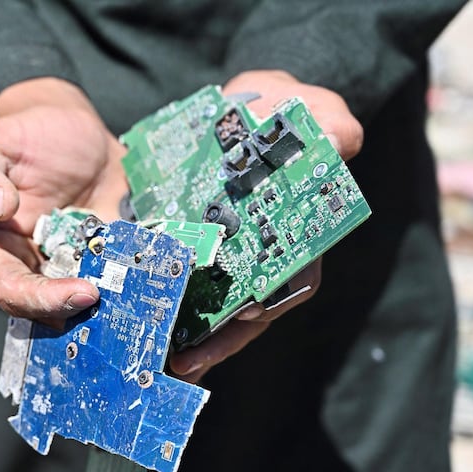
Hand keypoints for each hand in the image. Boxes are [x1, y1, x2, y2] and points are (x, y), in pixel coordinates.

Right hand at [0, 78, 127, 320]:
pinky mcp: (102, 267)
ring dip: (107, 310)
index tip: (81, 292)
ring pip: (83, 308)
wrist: (74, 134)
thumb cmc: (22, 140)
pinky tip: (153, 280)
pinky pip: (117, 286)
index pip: (8, 289)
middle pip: (45, 311)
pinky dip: (133, 289)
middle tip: (108, 297)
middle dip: (77, 311)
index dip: (41, 299)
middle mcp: (27, 270)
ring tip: (134, 299)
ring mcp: (68, 272)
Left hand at [169, 70, 362, 382]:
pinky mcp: (185, 248)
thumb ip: (326, 119)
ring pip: (206, 306)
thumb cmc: (278, 110)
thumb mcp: (305, 107)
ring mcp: (220, 256)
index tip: (247, 317)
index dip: (271, 302)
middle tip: (185, 363)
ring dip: (184, 334)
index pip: (292, 279)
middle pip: (244, 308)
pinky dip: (157, 301)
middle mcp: (257, 253)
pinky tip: (132, 319)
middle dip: (218, 338)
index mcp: (292, 232)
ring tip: (154, 360)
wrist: (236, 109)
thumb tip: (340, 137)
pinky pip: (172, 282)